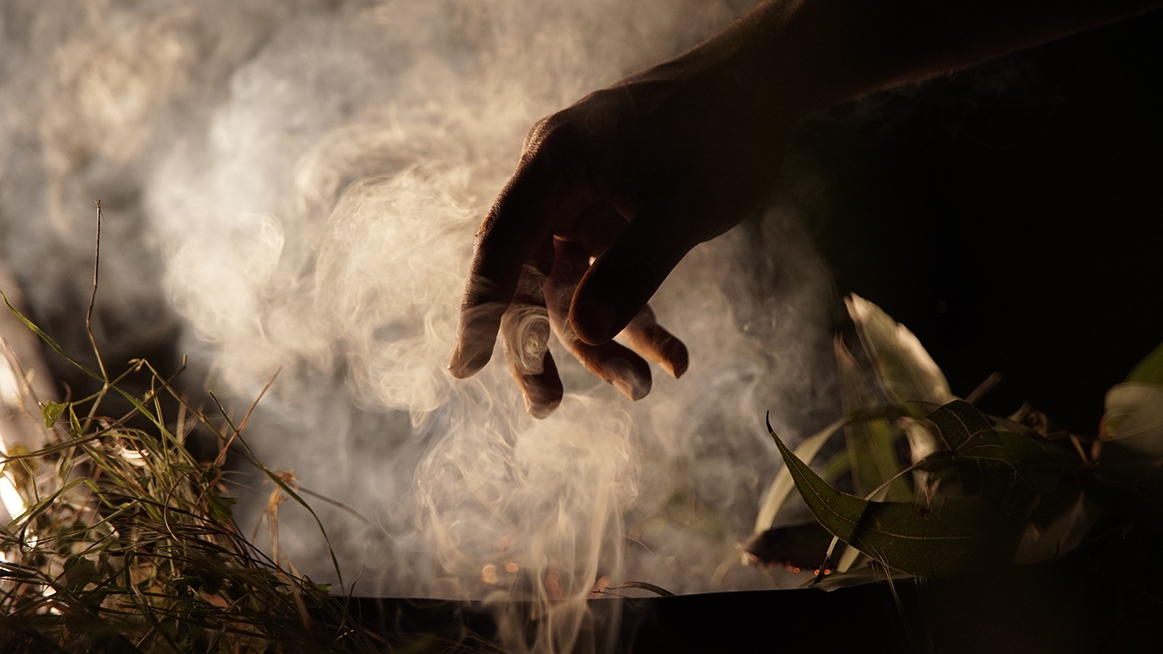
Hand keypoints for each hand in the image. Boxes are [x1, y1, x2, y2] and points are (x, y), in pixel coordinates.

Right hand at [447, 15, 807, 416]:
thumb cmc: (719, 133)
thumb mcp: (679, 211)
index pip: (501, 244)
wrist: (765, 86)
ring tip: (643, 387)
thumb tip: (581, 334)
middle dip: (544, 342)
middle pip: (531, 276)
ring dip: (603, 339)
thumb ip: (630, 274)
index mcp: (554, 165)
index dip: (482, 308)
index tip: (464, 367)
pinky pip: (613, 276)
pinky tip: (674, 357)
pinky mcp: (619, 218)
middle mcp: (559, 184)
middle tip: (547, 405)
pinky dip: (639, 316)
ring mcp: (589, 202)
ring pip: (575, 285)